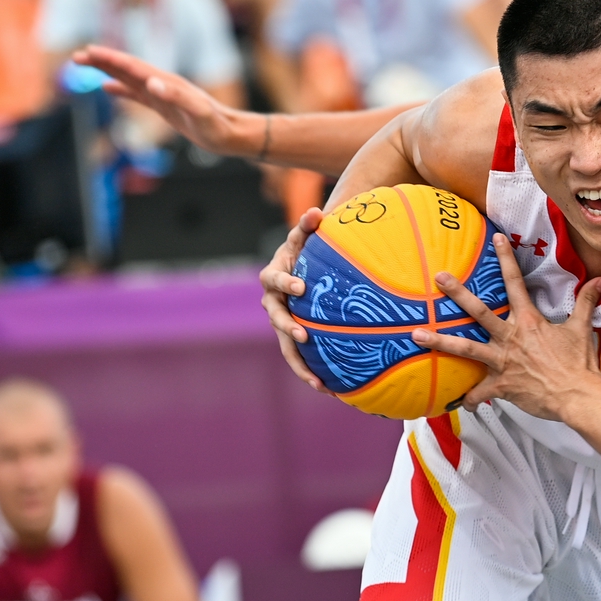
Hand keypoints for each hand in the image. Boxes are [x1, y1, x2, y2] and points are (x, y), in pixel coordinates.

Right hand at [76, 46, 264, 156]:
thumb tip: (152, 83)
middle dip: (102, 60)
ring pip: (128, 77)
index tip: (88, 52)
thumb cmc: (217, 125)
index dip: (110, 59)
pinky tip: (107, 87)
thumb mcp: (198, 113)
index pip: (133, 66)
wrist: (231, 134)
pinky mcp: (163, 106)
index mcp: (166, 83)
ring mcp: (162, 94)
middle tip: (76, 56)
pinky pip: (136, 94)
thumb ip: (176, 97)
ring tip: (85, 64)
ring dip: (107, 70)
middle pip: (126, 67)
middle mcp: (162, 84)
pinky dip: (120, 88)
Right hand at [261, 209, 327, 391]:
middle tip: (302, 335)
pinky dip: (309, 371)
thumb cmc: (305, 248)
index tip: (300, 287)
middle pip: (275, 316)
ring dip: (298, 363)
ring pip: (284, 345)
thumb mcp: (306, 235)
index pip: (274, 279)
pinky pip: (298, 356)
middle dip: (287, 327)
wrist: (304, 265)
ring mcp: (281, 321)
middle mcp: (272, 301)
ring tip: (316, 381)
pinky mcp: (292, 336)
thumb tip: (317, 211)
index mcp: (273, 275)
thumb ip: (309, 224)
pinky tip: (328, 389)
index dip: (285, 282)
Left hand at [414, 234, 600, 418]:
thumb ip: (586, 302)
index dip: (506, 259)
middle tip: (438, 278)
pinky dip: (469, 399)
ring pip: (465, 348)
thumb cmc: (579, 364)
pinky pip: (479, 393)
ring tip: (416, 335)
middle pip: (479, 311)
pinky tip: (460, 403)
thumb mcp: (582, 329)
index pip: (515, 283)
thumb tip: (600, 280)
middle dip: (457, 293)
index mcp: (529, 322)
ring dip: (440, 342)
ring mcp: (503, 362)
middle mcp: (511, 338)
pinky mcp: (501, 386)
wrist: (579, 396)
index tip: (497, 240)